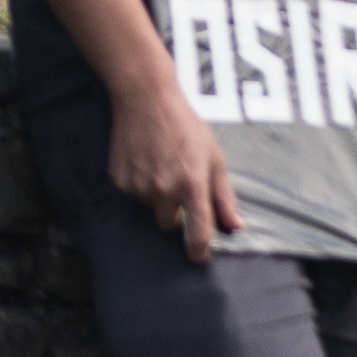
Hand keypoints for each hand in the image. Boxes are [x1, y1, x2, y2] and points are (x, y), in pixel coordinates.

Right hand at [109, 83, 240, 260]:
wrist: (146, 98)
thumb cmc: (186, 126)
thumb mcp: (214, 157)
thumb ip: (224, 196)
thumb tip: (236, 227)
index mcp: (192, 185)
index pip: (198, 235)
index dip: (200, 252)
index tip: (199, 258)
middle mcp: (165, 190)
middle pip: (170, 224)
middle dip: (176, 211)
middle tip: (178, 182)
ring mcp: (139, 186)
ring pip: (151, 208)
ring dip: (157, 196)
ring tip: (160, 164)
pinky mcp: (121, 181)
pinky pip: (133, 195)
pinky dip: (139, 184)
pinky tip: (144, 160)